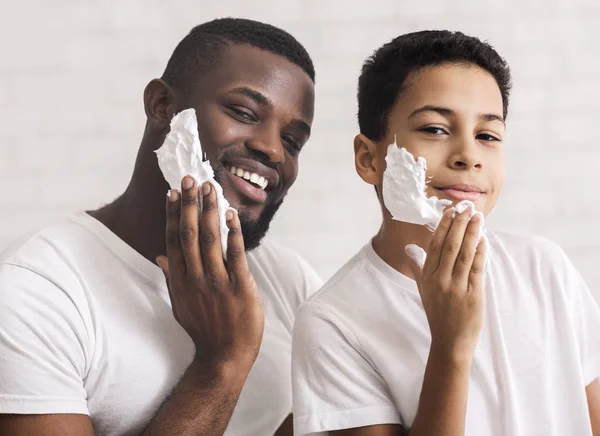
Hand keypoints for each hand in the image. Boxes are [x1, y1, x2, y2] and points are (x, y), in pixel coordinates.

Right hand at [156, 176, 263, 368]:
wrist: (225, 357)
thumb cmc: (205, 328)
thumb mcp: (181, 304)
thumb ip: (172, 277)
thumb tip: (160, 256)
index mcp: (180, 281)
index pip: (174, 240)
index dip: (174, 215)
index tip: (173, 192)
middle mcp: (195, 279)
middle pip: (190, 234)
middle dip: (189, 204)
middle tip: (190, 178)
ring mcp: (217, 283)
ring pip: (211, 239)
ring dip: (209, 211)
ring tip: (209, 187)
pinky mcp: (240, 287)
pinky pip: (236, 255)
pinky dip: (233, 233)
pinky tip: (231, 214)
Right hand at [406, 206, 486, 360]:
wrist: (450, 342)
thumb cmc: (437, 314)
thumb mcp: (422, 290)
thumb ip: (417, 267)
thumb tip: (408, 249)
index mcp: (427, 277)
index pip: (435, 244)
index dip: (444, 225)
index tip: (451, 210)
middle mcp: (440, 280)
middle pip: (450, 245)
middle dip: (459, 223)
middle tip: (466, 206)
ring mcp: (456, 287)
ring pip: (465, 253)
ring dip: (472, 232)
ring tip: (478, 217)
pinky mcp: (473, 294)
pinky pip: (477, 268)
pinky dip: (481, 252)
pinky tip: (484, 239)